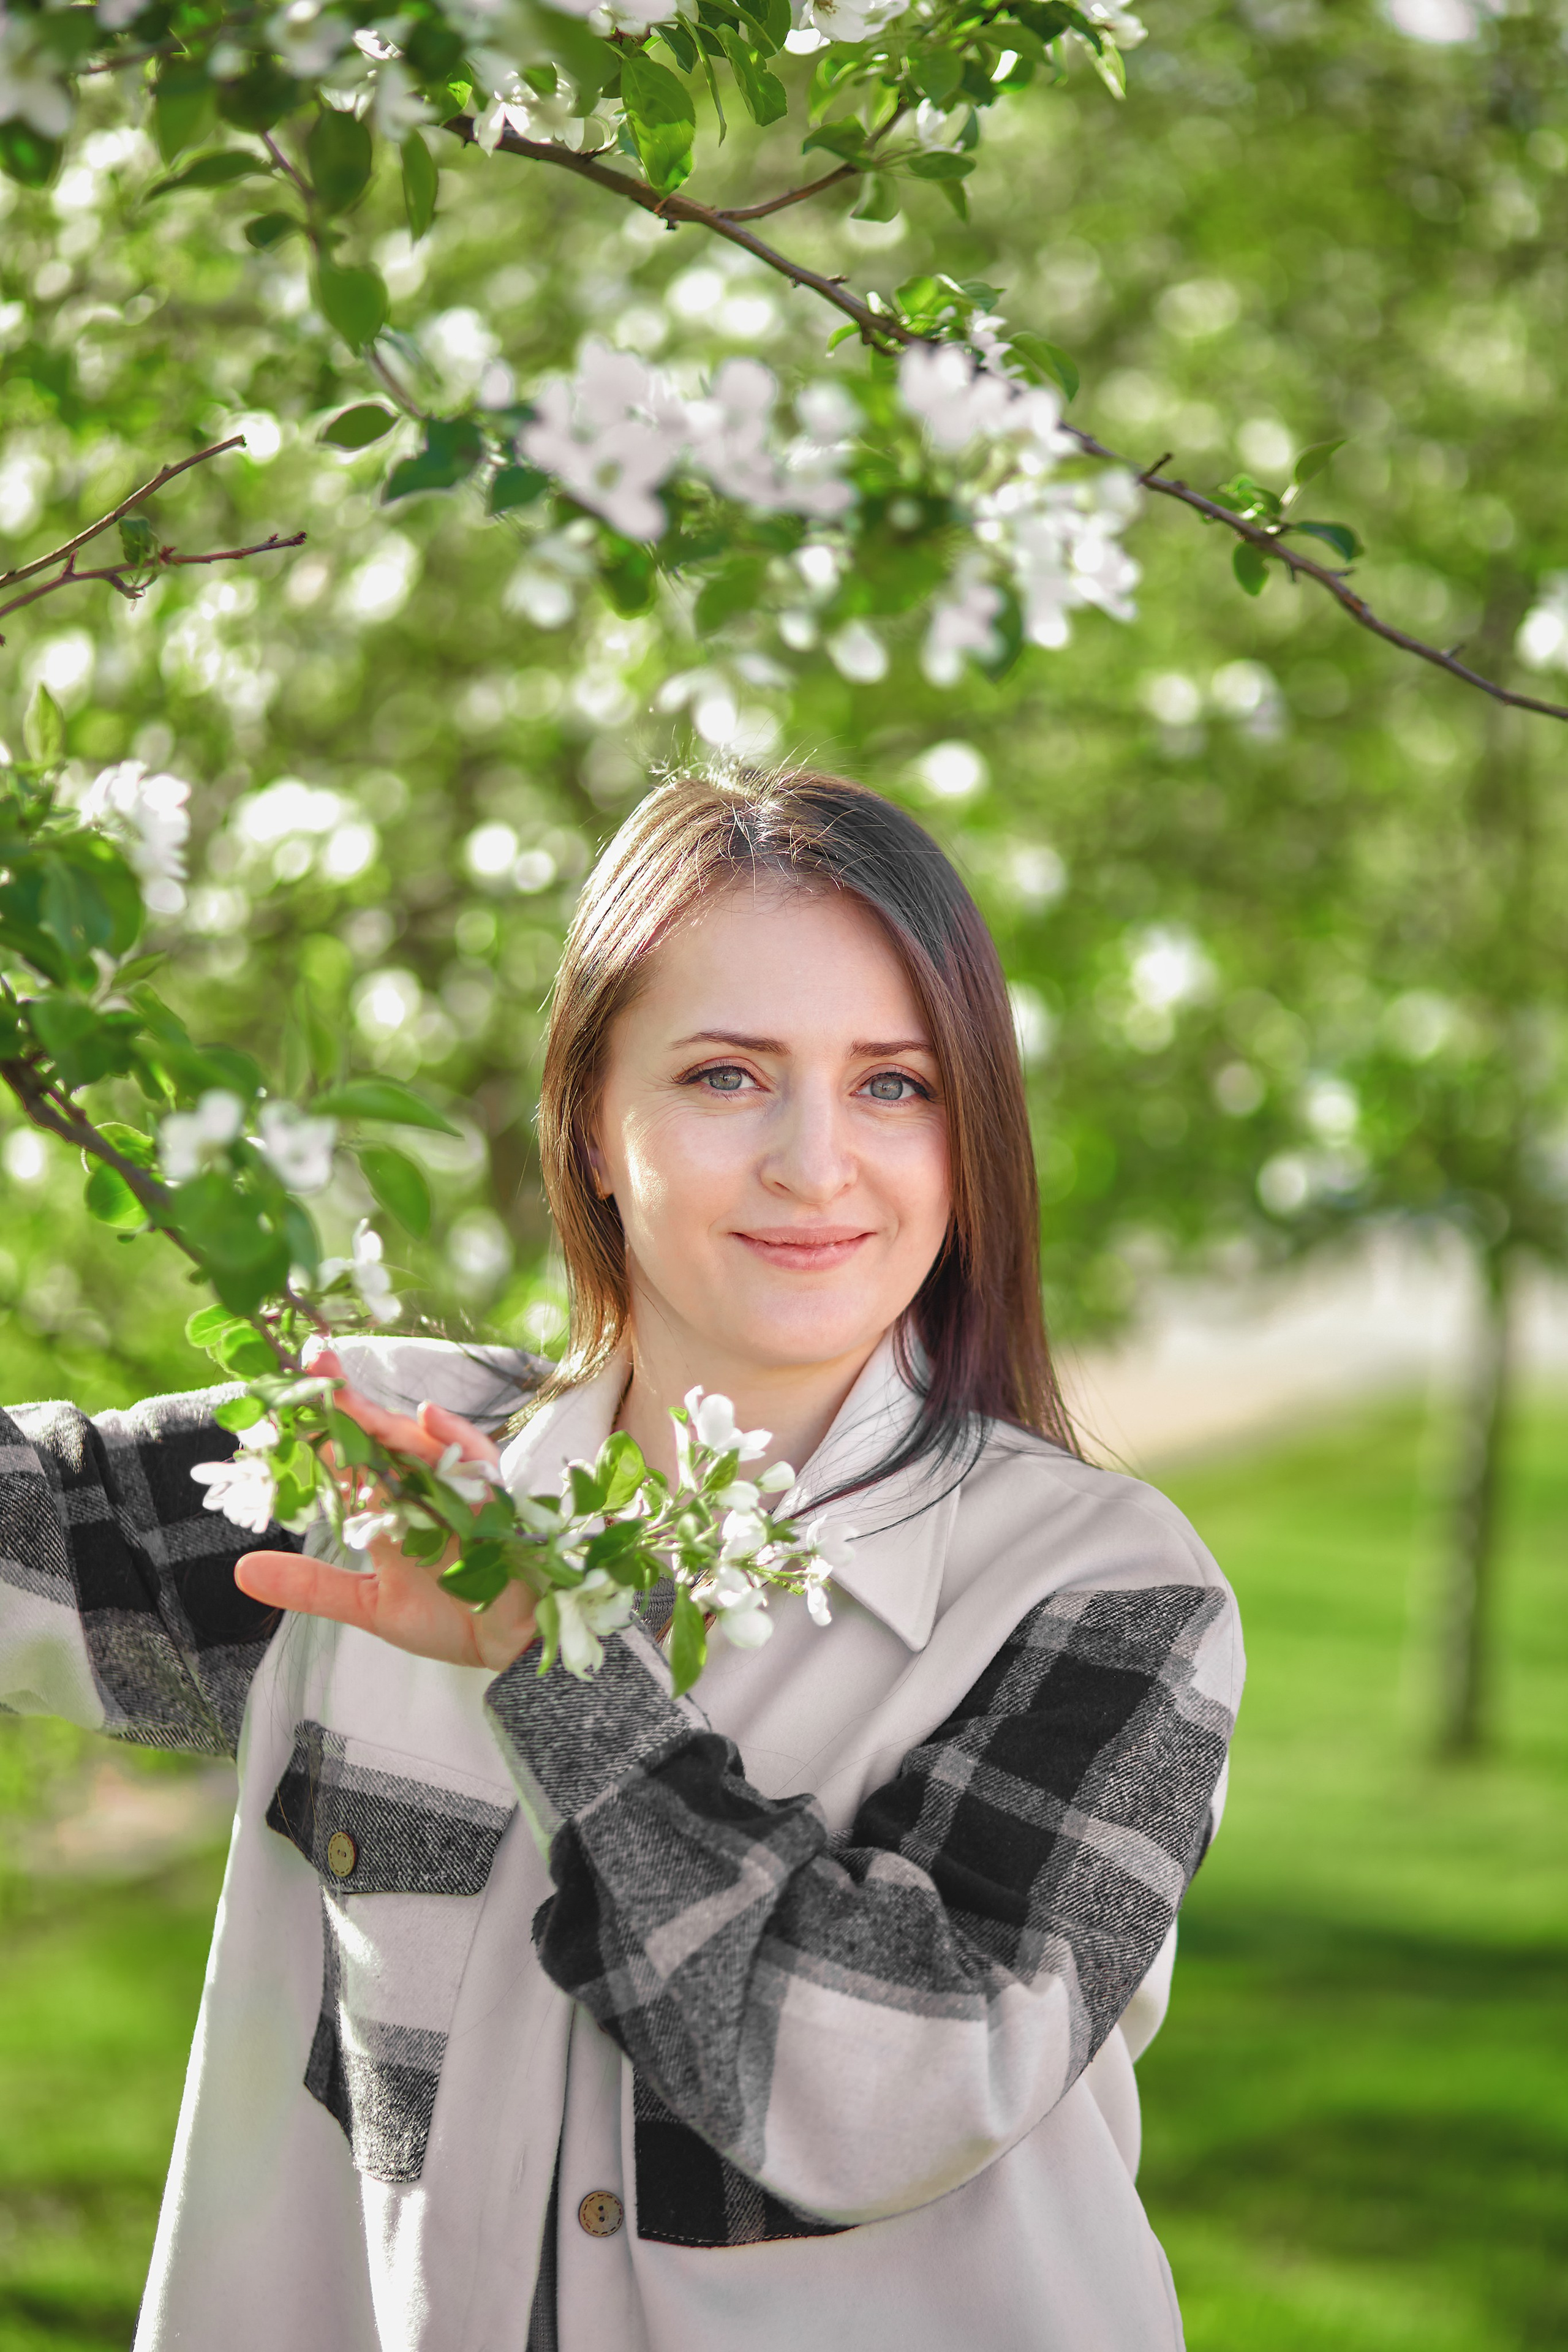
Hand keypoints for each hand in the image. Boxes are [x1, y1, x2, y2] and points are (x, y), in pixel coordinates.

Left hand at [234, 1351, 538, 1671]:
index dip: (314, 1427)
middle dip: (342, 1400)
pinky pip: (477, 1461)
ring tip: (341, 1391)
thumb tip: (242, 1570)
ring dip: (380, 1415)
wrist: (504, 1649)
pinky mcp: (493, 1502)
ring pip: (415, 1443)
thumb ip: (311, 1585)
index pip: (345, 1456)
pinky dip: (456, 1437)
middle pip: (375, 1436)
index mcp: (386, 1505)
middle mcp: (417, 1488)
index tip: (275, 1399)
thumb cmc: (447, 1617)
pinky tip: (427, 1418)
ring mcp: (455, 1491)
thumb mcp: (367, 1605)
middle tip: (309, 1363)